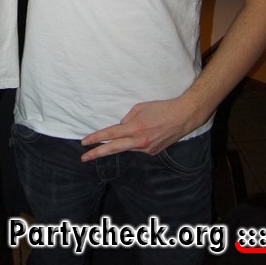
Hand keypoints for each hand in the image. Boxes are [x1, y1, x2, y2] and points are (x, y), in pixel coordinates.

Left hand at [80, 96, 200, 160]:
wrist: (182, 117)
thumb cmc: (160, 108)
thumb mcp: (140, 108)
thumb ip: (127, 119)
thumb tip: (119, 128)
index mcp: (135, 128)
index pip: (110, 134)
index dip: (96, 139)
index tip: (84, 142)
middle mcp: (139, 141)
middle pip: (113, 149)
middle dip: (97, 153)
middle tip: (83, 157)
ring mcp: (146, 149)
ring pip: (127, 147)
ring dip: (123, 142)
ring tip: (137, 130)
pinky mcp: (152, 152)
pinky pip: (138, 147)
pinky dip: (136, 141)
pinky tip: (146, 133)